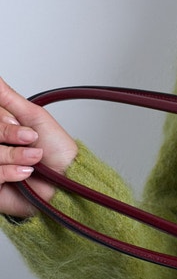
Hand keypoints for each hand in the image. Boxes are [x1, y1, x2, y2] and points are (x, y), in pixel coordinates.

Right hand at [0, 77, 77, 217]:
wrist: (68, 181)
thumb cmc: (56, 151)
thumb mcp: (33, 117)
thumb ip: (7, 97)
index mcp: (1, 130)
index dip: (3, 121)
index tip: (18, 122)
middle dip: (9, 134)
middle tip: (30, 139)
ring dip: (13, 155)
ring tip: (33, 160)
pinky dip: (10, 172)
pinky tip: (25, 173)